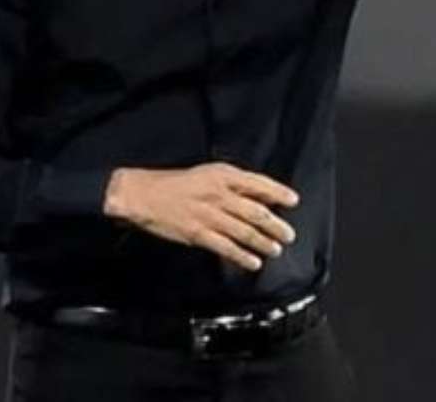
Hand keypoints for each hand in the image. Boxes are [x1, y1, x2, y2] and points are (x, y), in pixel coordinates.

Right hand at [102, 162, 298, 270]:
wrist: (142, 195)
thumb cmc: (173, 183)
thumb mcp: (205, 173)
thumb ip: (230, 183)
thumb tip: (256, 195)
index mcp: (221, 175)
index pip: (257, 183)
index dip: (278, 192)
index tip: (293, 201)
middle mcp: (219, 194)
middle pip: (255, 211)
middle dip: (275, 224)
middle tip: (289, 234)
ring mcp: (209, 215)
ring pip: (244, 231)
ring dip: (263, 242)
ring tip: (276, 249)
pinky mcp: (198, 234)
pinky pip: (226, 247)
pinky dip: (242, 256)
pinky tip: (253, 263)